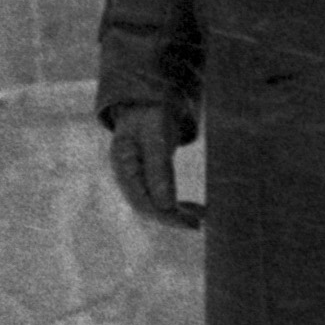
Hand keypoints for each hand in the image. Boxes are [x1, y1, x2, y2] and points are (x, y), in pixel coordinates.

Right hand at [103, 103, 201, 232]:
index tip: (190, 224)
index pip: (141, 202)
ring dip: (177, 213)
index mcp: (122, 165)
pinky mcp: (146, 176)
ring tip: (202, 218)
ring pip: (154, 205)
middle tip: (199, 225)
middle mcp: (125, 176)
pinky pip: (160, 197)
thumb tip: (167, 206)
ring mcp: (135, 177)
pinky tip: (194, 208)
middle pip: (147, 208)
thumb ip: (159, 169)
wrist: (148, 100)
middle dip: (173, 218)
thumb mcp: (157, 136)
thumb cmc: (152, 114)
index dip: (165, 217)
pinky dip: (177, 205)